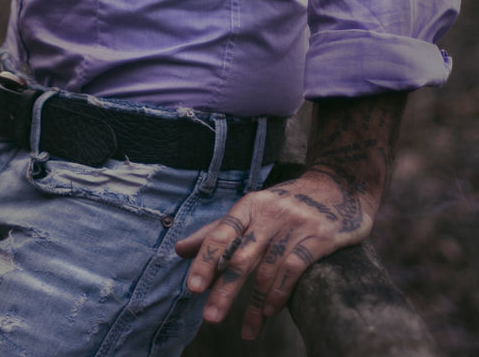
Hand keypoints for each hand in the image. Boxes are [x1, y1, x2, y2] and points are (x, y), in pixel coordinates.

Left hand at [174, 165, 377, 341]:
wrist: (338, 186)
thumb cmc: (286, 204)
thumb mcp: (252, 211)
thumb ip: (219, 232)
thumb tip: (179, 249)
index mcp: (249, 205)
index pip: (222, 233)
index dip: (206, 260)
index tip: (193, 287)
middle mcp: (270, 214)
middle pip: (242, 255)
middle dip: (226, 289)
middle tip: (211, 317)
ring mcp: (295, 225)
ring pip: (268, 268)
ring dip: (254, 303)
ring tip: (246, 330)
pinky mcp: (319, 237)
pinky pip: (295, 268)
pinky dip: (281, 292)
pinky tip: (271, 311)